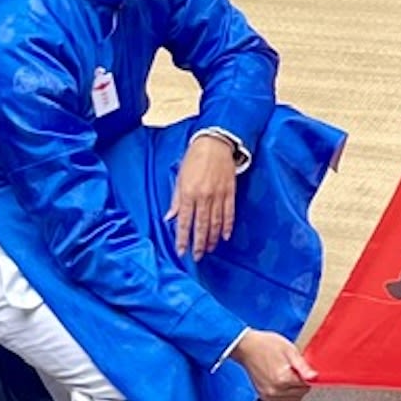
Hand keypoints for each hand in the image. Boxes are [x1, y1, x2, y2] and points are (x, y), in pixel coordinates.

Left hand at [167, 132, 239, 257]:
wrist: (215, 143)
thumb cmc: (194, 158)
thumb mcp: (180, 177)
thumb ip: (176, 199)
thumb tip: (169, 218)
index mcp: (188, 193)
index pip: (184, 222)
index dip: (183, 238)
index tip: (181, 251)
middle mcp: (203, 196)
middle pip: (201, 226)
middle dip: (198, 243)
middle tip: (197, 257)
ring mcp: (218, 195)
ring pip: (216, 222)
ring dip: (212, 238)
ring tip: (210, 249)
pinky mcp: (230, 192)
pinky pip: (229, 213)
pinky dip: (227, 226)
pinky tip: (225, 236)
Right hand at [232, 328, 314, 400]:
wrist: (248, 347)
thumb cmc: (267, 345)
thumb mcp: (290, 350)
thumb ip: (303, 366)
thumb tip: (314, 377)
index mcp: (282, 378)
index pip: (306, 385)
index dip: (308, 376)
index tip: (305, 369)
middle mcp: (275, 389)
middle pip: (300, 393)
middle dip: (303, 383)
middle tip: (297, 371)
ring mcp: (268, 395)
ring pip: (293, 400)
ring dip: (296, 391)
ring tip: (291, 378)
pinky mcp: (264, 396)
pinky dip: (288, 398)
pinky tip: (287, 388)